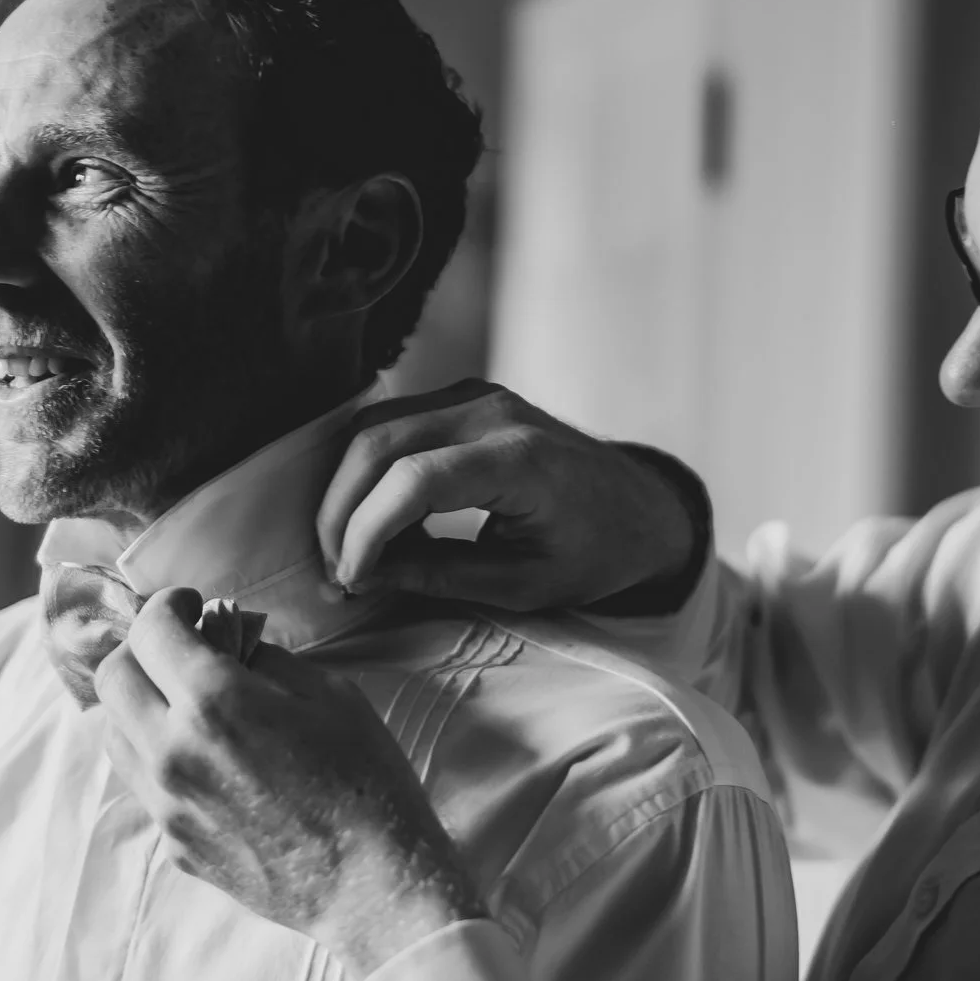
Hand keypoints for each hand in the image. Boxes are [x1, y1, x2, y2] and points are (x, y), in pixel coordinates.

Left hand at [96, 588, 485, 977]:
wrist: (373, 886)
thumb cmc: (367, 783)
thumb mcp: (330, 694)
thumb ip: (265, 659)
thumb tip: (228, 644)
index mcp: (214, 703)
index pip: (151, 630)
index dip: (169, 605)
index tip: (191, 607)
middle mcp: (172, 752)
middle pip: (112, 678)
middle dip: (141, 649)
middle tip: (180, 649)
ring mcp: (167, 804)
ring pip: (113, 734)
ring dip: (139, 705)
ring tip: (185, 704)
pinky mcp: (174, 843)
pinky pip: (143, 783)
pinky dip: (159, 755)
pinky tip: (207, 759)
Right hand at [316, 379, 702, 610]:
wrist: (641, 506)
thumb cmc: (596, 551)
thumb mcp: (526, 585)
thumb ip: (443, 577)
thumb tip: (367, 575)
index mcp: (520, 459)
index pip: (415, 480)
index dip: (367, 531)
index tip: (352, 579)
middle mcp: (493, 412)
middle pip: (379, 443)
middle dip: (341, 512)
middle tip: (339, 571)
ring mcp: (476, 395)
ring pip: (374, 427)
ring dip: (347, 490)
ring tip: (352, 551)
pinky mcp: (464, 396)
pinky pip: (392, 422)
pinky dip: (368, 470)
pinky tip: (374, 519)